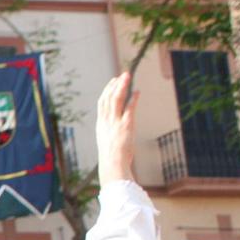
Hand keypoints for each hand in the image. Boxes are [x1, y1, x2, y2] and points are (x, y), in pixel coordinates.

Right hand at [94, 72, 134, 186]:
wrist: (112, 165)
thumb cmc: (112, 158)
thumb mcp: (109, 143)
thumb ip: (113, 135)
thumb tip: (118, 134)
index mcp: (101, 125)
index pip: (102, 103)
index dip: (107, 91)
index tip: (113, 82)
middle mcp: (106, 121)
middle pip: (108, 98)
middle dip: (115, 85)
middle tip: (123, 75)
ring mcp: (115, 123)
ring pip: (116, 99)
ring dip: (122, 87)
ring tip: (128, 77)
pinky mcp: (125, 126)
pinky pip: (129, 108)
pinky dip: (133, 99)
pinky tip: (137, 92)